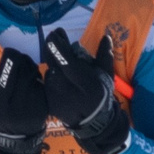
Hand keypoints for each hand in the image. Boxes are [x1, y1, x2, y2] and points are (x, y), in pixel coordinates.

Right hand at [0, 47, 47, 153]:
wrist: (17, 139)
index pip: (5, 74)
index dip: (8, 58)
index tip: (6, 53)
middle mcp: (16, 106)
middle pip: (21, 71)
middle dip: (19, 58)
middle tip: (16, 56)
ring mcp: (32, 106)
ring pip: (32, 74)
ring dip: (28, 64)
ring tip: (23, 63)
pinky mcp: (44, 105)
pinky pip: (40, 82)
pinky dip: (36, 75)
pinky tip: (31, 75)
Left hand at [42, 29, 129, 153]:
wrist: (91, 122)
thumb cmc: (101, 95)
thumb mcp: (107, 76)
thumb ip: (104, 56)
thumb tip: (106, 36)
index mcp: (83, 81)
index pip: (65, 59)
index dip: (58, 44)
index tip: (57, 32)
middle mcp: (66, 88)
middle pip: (53, 62)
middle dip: (52, 46)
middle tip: (55, 36)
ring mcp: (54, 96)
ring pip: (49, 70)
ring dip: (53, 61)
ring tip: (62, 57)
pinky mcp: (47, 100)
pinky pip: (46, 81)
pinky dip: (52, 73)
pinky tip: (59, 71)